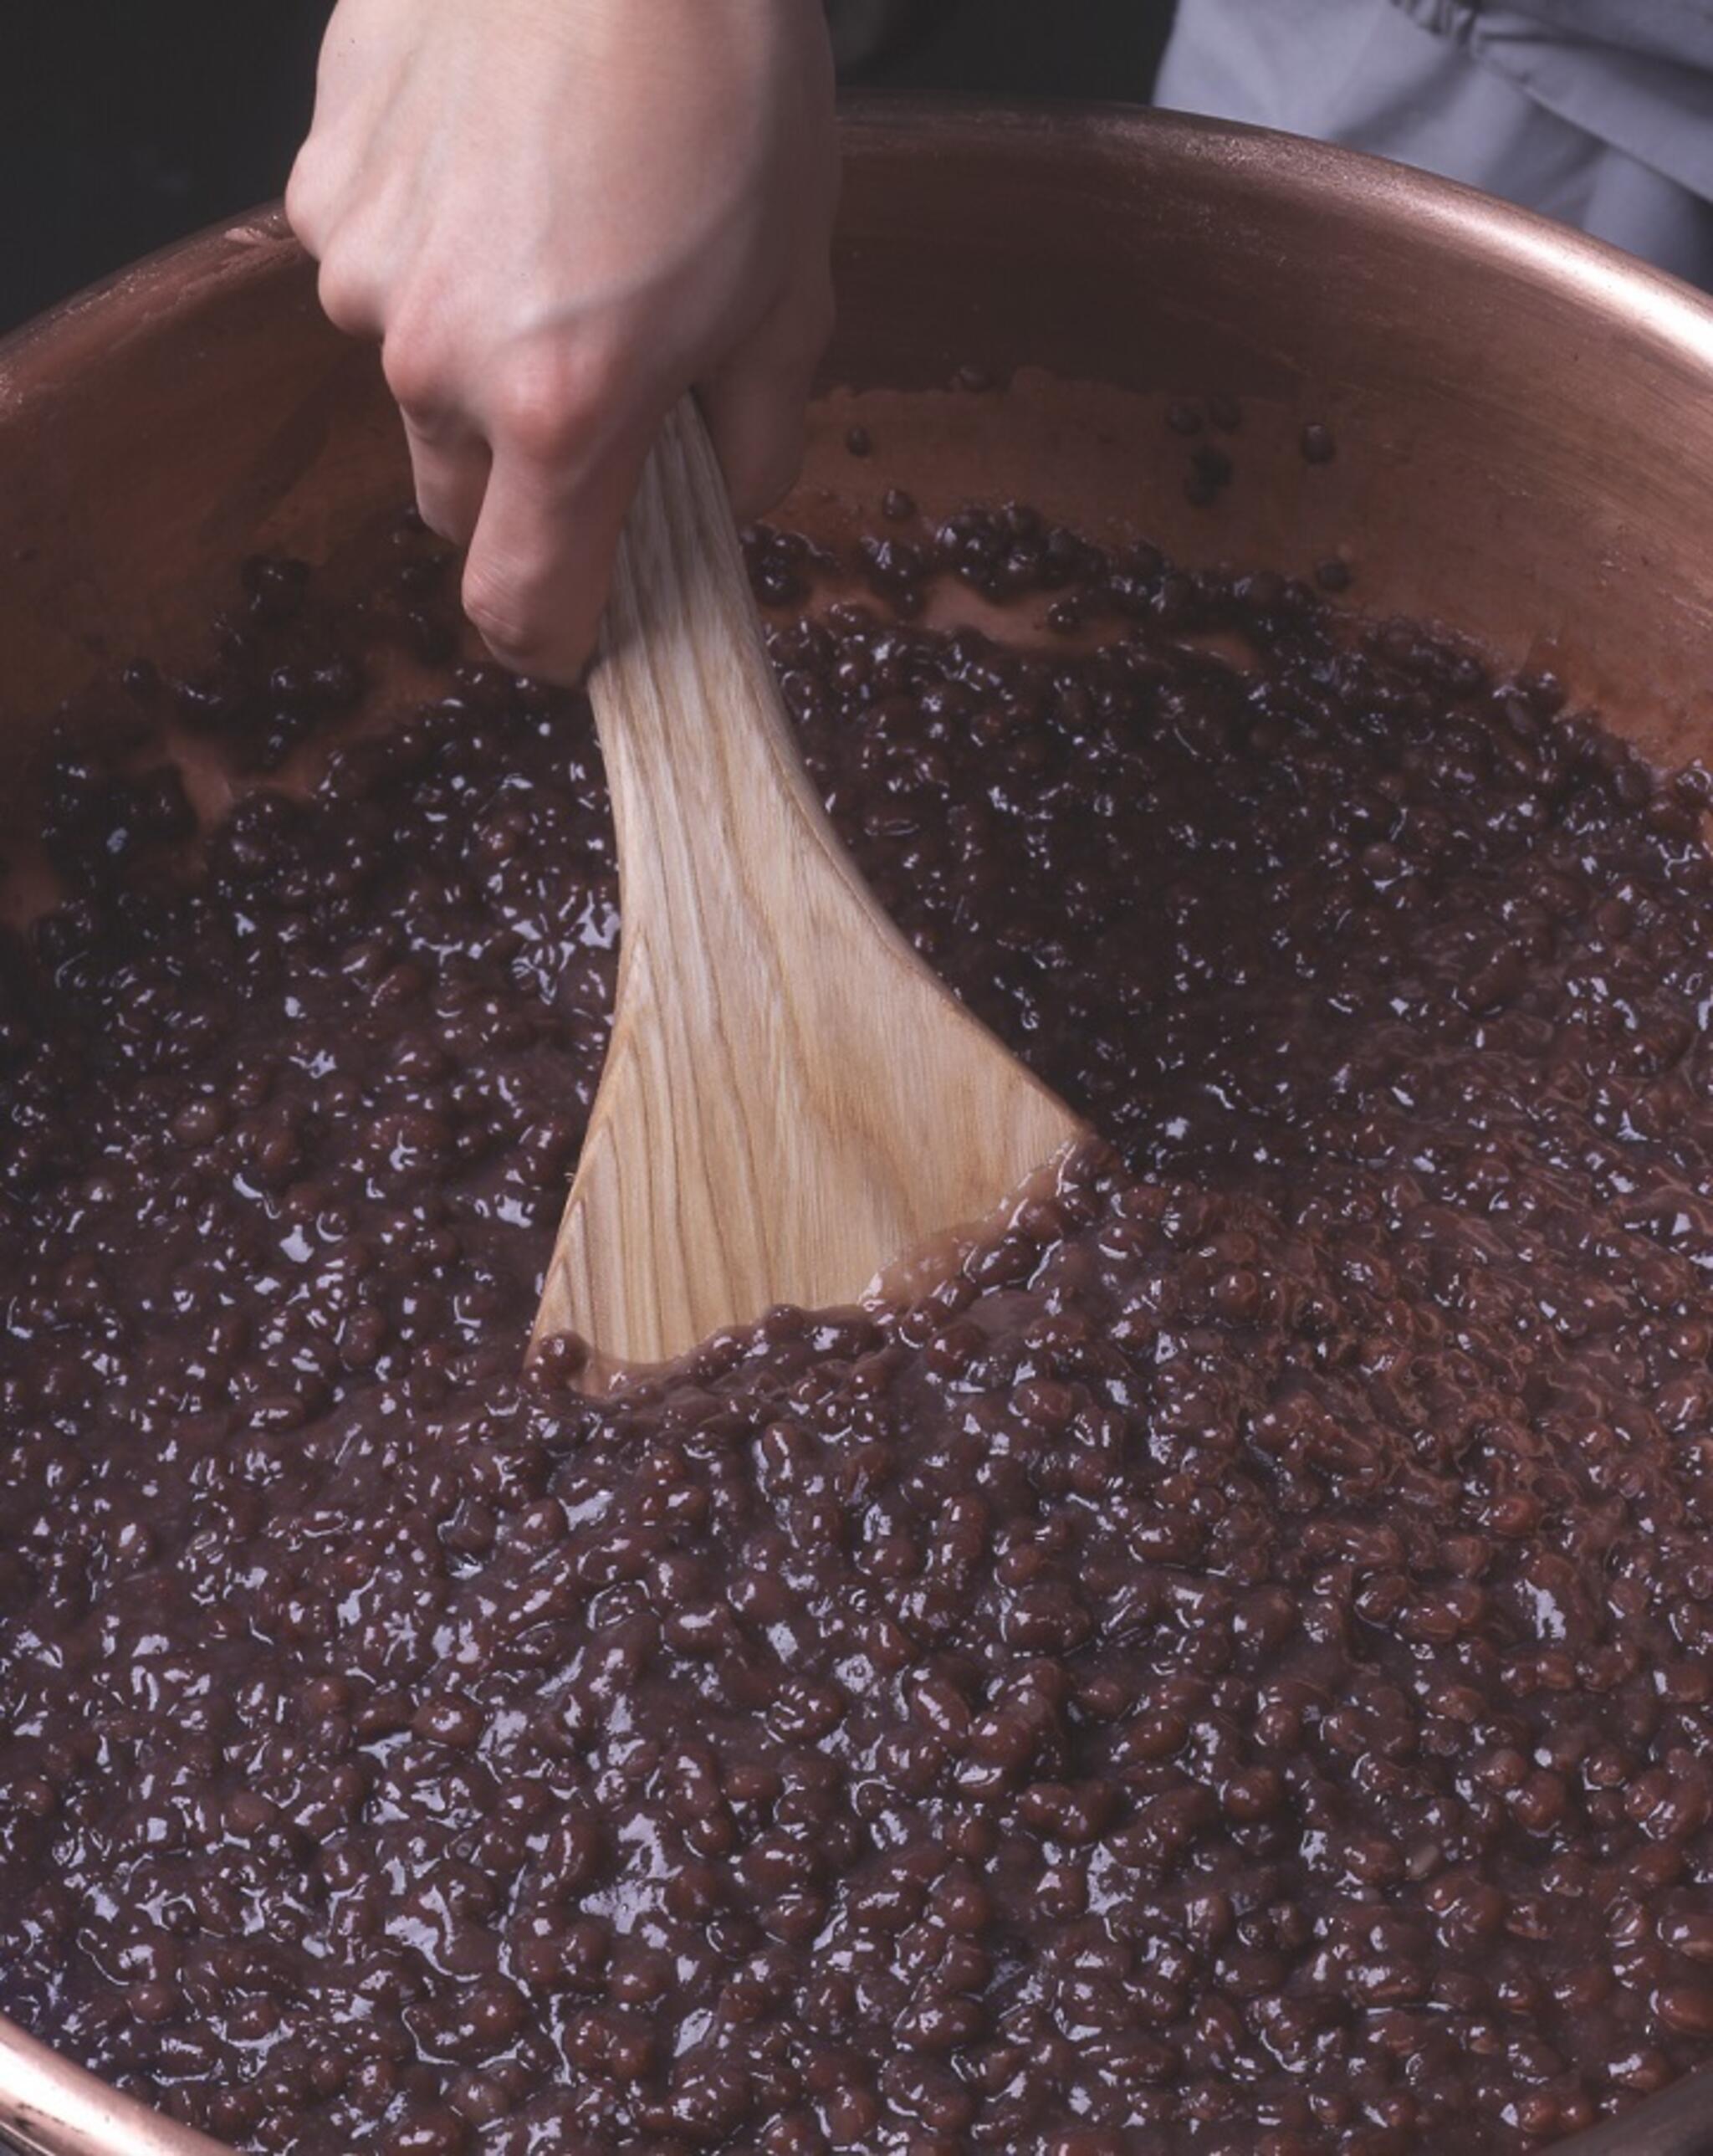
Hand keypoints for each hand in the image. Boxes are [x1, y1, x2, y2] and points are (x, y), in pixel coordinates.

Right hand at [287, 0, 837, 680]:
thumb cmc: (722, 80)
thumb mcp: (790, 292)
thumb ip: (754, 436)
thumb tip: (724, 495)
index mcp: (561, 411)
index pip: (520, 604)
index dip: (552, 639)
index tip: (578, 635)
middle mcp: (436, 360)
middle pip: (458, 500)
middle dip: (523, 481)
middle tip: (598, 394)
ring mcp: (365, 267)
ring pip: (412, 379)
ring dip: (474, 353)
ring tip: (557, 239)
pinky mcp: (321, 181)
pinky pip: (376, 268)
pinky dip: (433, 253)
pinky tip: (499, 169)